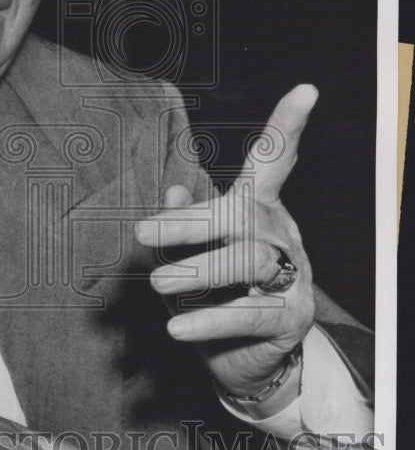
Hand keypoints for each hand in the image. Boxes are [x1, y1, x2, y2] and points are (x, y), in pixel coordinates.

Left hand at [135, 85, 317, 397]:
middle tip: (144, 234)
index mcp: (257, 211)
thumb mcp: (191, 256)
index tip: (306, 90)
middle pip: (241, 215)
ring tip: (158, 283)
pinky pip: (249, 313)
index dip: (287, 128)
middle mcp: (280, 236)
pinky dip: (209, 318)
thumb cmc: (214, 294)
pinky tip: (177, 326)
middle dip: (191, 223)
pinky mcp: (291, 317)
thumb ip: (182, 225)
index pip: (274, 163)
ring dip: (198, 269)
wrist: (245, 359)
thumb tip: (172, 192)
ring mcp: (291, 276)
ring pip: (248, 259)